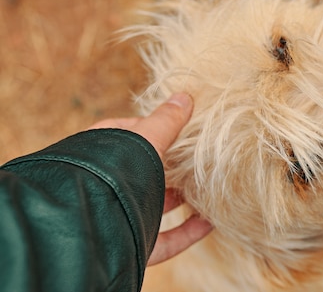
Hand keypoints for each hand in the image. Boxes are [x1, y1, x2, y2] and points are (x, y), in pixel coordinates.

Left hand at [89, 93, 212, 264]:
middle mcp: (109, 186)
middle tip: (201, 157)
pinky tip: (210, 221)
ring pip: (156, 206)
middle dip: (173, 166)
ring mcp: (122, 218)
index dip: (153, 127)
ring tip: (210, 188)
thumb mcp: (145, 139)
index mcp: (102, 155)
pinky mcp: (135, 245)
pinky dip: (189, 230)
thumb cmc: (112, 173)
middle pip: (145, 172)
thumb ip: (166, 121)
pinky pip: (167, 239)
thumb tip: (185, 97)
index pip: (127, 134)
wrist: (91, 228)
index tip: (180, 125)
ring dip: (183, 198)